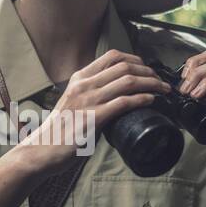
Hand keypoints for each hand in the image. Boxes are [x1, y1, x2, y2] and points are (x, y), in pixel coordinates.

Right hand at [9, 48, 171, 176]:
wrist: (43, 149)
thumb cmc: (58, 130)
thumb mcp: (72, 101)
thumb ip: (90, 95)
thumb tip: (114, 97)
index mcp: (79, 78)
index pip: (112, 57)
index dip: (135, 59)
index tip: (147, 68)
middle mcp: (85, 85)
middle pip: (125, 66)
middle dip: (149, 71)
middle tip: (160, 81)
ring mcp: (89, 101)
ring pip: (128, 81)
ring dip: (151, 84)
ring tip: (162, 90)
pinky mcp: (94, 118)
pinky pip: (125, 102)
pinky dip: (143, 99)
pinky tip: (151, 101)